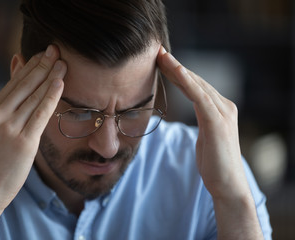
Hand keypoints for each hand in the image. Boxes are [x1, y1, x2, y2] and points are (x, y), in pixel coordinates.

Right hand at [0, 45, 65, 211]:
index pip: (12, 84)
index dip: (28, 68)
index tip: (40, 56)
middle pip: (24, 85)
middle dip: (42, 65)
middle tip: (55, 50)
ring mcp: (10, 128)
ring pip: (34, 96)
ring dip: (50, 77)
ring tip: (63, 63)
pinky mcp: (24, 141)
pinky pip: (40, 114)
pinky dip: (51, 97)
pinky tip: (59, 84)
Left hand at [157, 47, 246, 198]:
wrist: (226, 183)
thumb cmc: (214, 162)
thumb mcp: (205, 136)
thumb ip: (202, 119)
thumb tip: (192, 111)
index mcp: (219, 108)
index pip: (195, 85)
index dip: (178, 72)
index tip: (161, 62)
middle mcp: (224, 105)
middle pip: (195, 80)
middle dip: (175, 66)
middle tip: (156, 53)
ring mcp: (222, 112)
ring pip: (196, 84)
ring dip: (177, 69)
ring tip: (161, 56)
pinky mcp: (217, 121)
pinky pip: (199, 96)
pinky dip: (187, 82)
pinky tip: (176, 70)